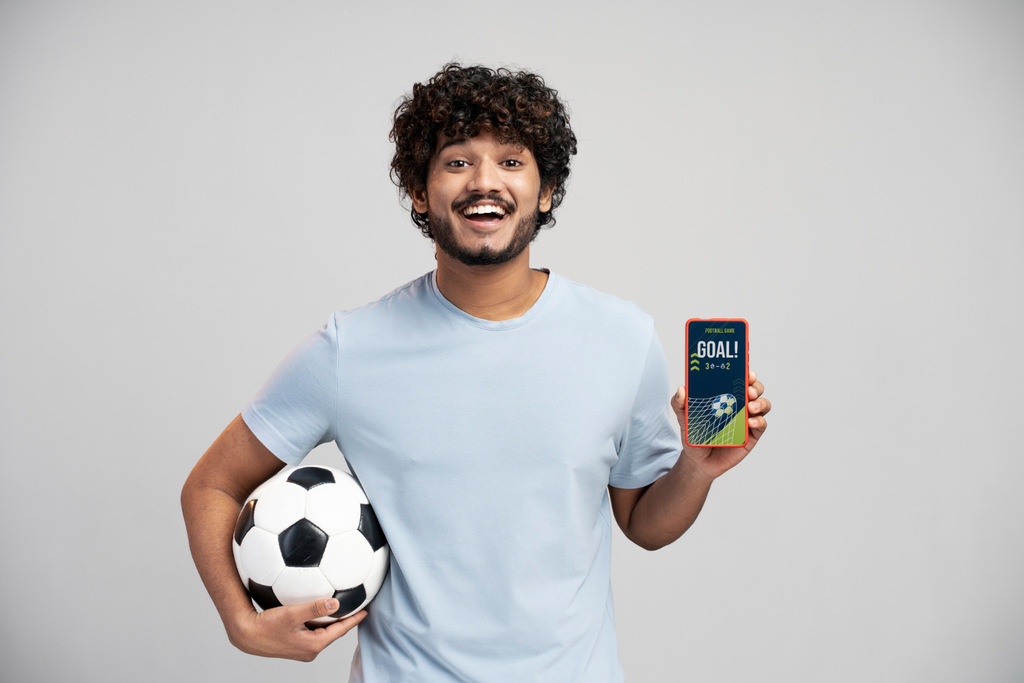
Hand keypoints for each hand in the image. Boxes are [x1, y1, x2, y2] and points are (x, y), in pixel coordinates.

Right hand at [227, 598, 366, 661]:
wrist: (246, 635)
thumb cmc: (267, 626)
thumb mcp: (292, 614)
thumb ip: (314, 608)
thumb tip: (335, 604)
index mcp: (314, 645)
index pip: (340, 630)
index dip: (353, 619)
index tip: (366, 610)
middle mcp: (310, 649)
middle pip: (333, 632)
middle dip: (345, 620)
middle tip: (357, 606)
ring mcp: (302, 648)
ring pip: (322, 631)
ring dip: (331, 621)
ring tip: (342, 608)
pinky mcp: (295, 644)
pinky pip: (312, 631)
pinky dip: (318, 621)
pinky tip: (318, 610)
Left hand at [671, 370, 770, 480]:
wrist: (699, 461)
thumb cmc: (695, 436)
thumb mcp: (684, 419)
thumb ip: (679, 404)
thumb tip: (681, 390)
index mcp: (726, 396)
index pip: (739, 380)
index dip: (745, 373)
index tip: (745, 370)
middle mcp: (739, 405)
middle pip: (755, 389)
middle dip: (755, 386)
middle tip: (748, 390)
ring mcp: (747, 419)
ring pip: (763, 405)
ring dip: (760, 403)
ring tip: (751, 407)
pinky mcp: (751, 435)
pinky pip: (761, 425)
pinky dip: (759, 421)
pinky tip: (750, 422)